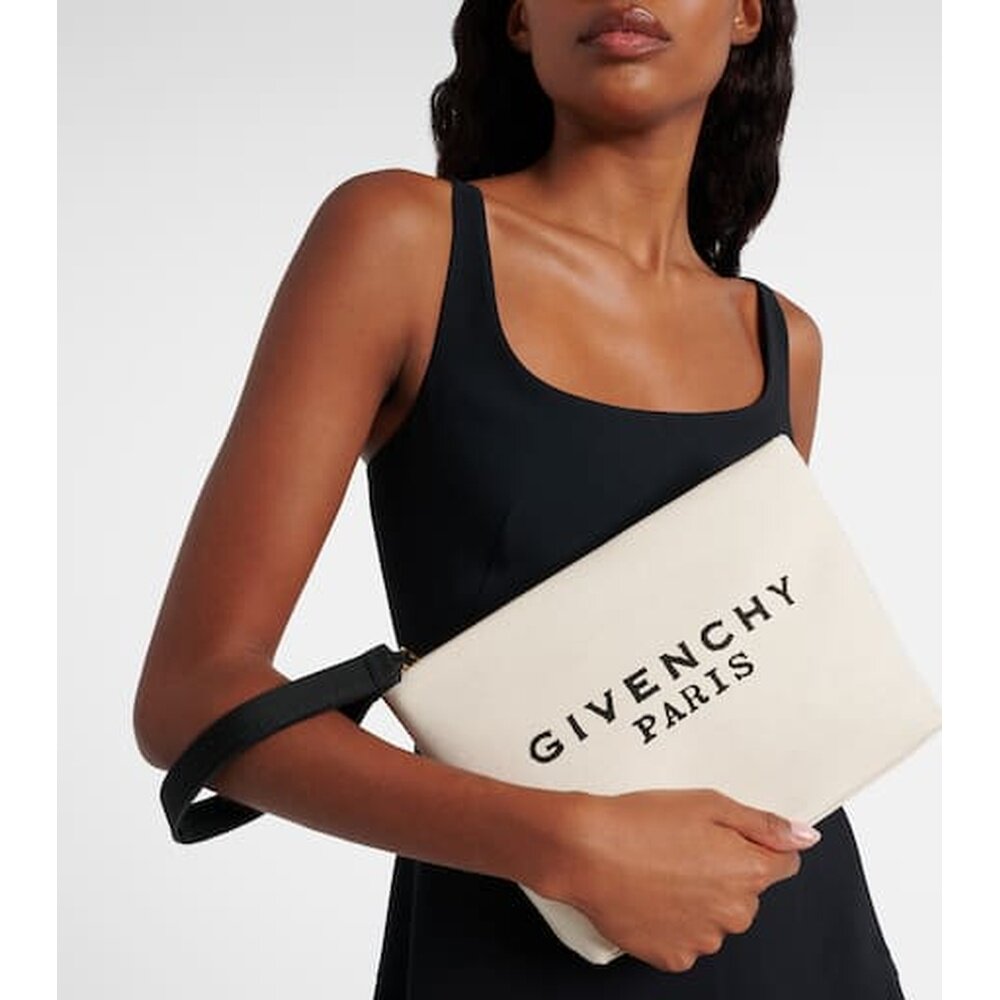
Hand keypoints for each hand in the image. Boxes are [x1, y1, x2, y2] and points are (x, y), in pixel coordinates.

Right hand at [546, 787, 821, 972]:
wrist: (585, 850)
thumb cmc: (639, 822)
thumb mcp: (708, 803)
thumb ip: (763, 824)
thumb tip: (804, 837)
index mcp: (748, 872)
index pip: (783, 863)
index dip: (756, 844)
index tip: (728, 836)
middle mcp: (734, 913)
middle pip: (746, 892)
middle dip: (724, 871)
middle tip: (683, 845)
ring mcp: (703, 939)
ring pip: (715, 916)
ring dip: (699, 897)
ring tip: (660, 866)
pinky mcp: (673, 955)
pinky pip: (686, 938)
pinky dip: (674, 920)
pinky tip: (651, 892)